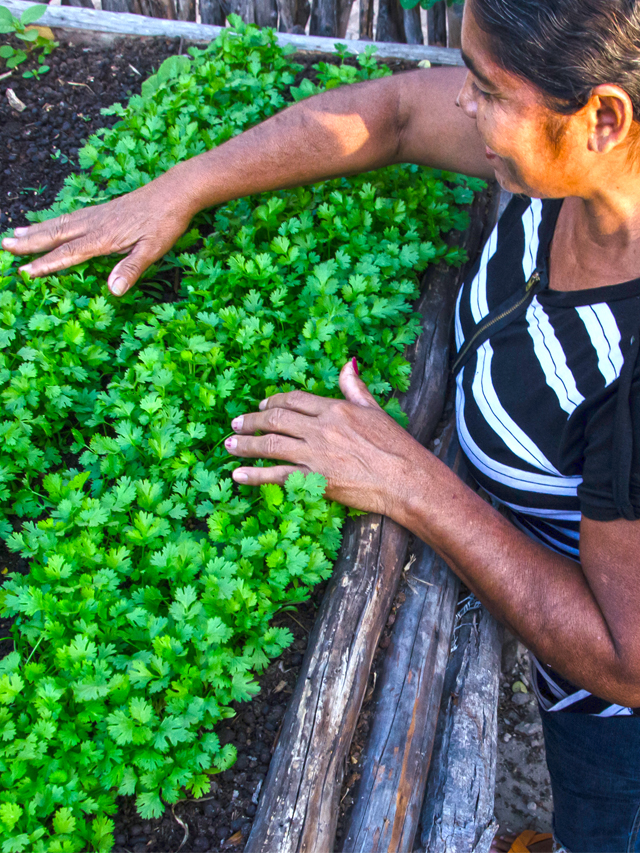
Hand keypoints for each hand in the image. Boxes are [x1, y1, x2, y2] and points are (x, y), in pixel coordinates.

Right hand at [1, 167, 195, 296]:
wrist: (175, 192)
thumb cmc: (166, 223)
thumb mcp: (153, 250)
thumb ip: (131, 269)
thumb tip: (113, 290)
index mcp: (104, 237)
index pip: (69, 253)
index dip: (46, 264)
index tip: (25, 272)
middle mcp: (95, 224)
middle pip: (56, 234)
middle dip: (29, 242)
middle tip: (4, 246)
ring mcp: (97, 215)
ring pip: (59, 223)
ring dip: (36, 230)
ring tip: (14, 234)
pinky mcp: (103, 210)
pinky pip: (70, 216)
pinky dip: (53, 221)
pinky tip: (47, 223)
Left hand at [225, 359, 423, 517]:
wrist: (407, 479)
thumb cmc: (397, 447)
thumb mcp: (375, 410)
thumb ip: (355, 388)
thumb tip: (348, 364)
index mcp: (335, 408)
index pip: (294, 400)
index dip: (274, 401)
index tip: (262, 406)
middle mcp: (321, 428)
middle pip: (277, 419)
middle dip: (252, 421)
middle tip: (237, 424)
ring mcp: (316, 454)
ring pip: (271, 445)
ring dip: (246, 445)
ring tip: (229, 445)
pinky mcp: (315, 479)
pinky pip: (277, 475)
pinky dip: (254, 475)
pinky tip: (238, 475)